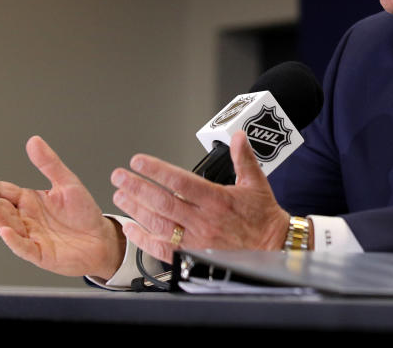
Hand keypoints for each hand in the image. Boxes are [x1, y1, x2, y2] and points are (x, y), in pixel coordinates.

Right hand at [0, 136, 124, 278]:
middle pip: (1, 207)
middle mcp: (26, 218)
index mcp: (29, 201)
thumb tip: (34, 140)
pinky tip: (5, 230)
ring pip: (9, 225)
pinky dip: (14, 240)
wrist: (101, 239)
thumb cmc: (83, 213)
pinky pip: (23, 247)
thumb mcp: (68, 183)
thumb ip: (50, 164)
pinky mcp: (39, 253)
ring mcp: (30, 236)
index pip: (4, 191)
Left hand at [111, 131, 289, 262]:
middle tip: (119, 176)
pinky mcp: (192, 255)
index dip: (156, 170)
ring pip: (157, 224)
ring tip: (120, 196)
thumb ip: (243, 158)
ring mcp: (195, 240)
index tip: (138, 161)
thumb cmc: (263, 217)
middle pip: (162, 202)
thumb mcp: (256, 183)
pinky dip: (143, 239)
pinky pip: (161, 249)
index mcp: (217, 199)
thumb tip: (238, 136)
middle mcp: (203, 220)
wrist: (273, 248)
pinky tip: (130, 227)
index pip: (180, 181)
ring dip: (135, 209)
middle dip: (136, 187)